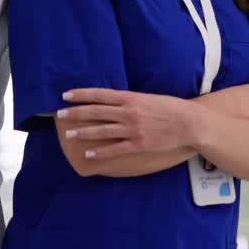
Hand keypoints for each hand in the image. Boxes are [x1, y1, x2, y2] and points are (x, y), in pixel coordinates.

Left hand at [58, 88, 196, 160]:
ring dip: (83, 132)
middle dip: (75, 113)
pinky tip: (89, 154)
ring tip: (69, 134)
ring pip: (102, 130)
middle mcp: (128, 112)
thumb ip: (128, 99)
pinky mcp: (139, 144)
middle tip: (60, 114)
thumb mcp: (147, 97)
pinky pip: (115, 149)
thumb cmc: (170, 108)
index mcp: (130, 98)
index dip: (81, 95)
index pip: (99, 95)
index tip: (66, 95)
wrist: (189, 122)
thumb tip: (110, 100)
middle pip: (96, 112)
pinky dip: (100, 152)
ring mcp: (133, 129)